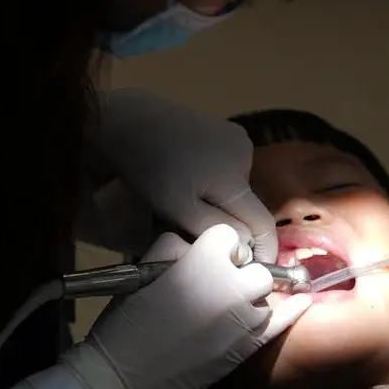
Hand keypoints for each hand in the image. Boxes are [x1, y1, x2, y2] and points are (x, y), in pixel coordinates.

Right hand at [61, 225, 310, 388]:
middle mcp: (233, 284)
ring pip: (264, 293)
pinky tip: (302, 301)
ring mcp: (246, 317)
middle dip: (238, 271)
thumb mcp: (144, 267)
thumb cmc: (129, 318)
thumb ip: (176, 246)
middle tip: (214, 284)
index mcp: (205, 259)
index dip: (215, 246)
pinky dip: (291, 310)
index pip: (228, 236)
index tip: (202, 258)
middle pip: (254, 266)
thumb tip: (197, 246)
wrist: (127, 373)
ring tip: (225, 307)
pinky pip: (282, 321)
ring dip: (249, 295)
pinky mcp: (249, 345)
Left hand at [97, 88, 278, 262]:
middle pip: (248, 205)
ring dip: (218, 203)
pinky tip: (187, 178)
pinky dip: (212, 183)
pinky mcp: (224, 131)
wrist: (126, 119)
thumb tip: (247, 245)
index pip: (263, 222)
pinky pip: (227, 170)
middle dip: (228, 223)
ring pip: (236, 189)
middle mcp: (246, 154)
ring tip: (184, 202)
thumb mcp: (176, 207)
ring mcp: (236, 139)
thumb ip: (214, 227)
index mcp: (237, 176)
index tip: (254, 269)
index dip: (262, 250)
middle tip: (195, 230)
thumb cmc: (147, 167)